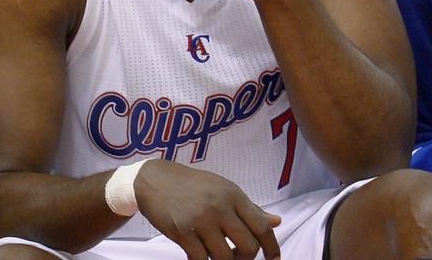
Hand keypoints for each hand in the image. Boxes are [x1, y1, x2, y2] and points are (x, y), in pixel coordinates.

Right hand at [135, 159, 281, 259]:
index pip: (262, 226)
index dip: (272, 248)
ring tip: (219, 255)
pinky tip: (200, 256)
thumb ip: (250, 208)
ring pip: (225, 258)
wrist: (155, 179)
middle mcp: (220, 207)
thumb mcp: (223, 189)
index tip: (274, 259)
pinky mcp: (182, 233)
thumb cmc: (193, 185)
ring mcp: (200, 221)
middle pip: (248, 247)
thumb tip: (276, 222)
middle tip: (238, 257)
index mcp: (233, 195)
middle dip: (247, 259)